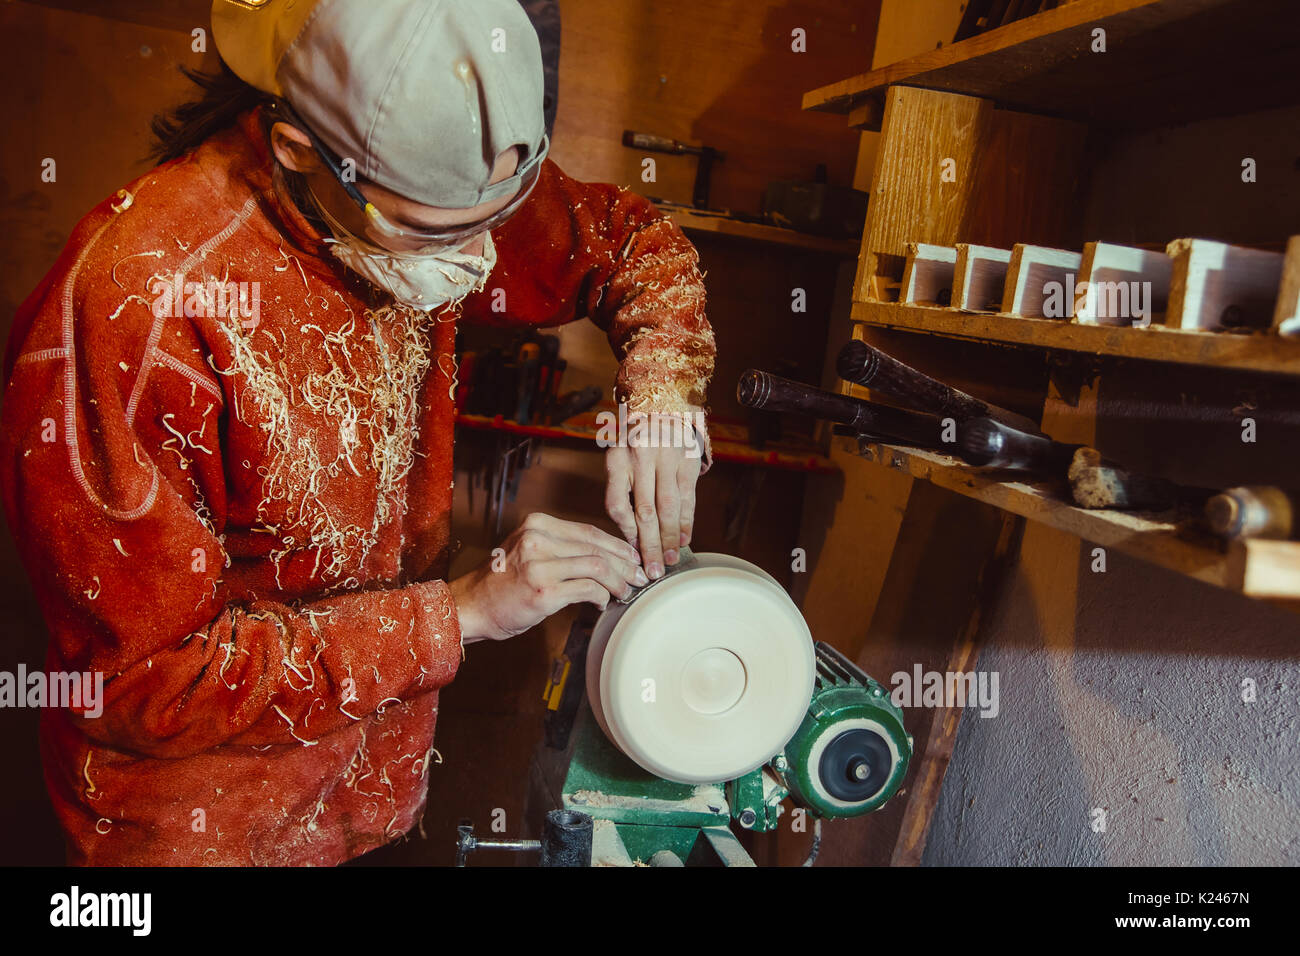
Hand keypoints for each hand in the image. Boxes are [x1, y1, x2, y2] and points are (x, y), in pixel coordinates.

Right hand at [450, 513, 646, 642]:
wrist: (471, 606)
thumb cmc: (503, 583)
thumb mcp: (528, 550)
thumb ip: (561, 547)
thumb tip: (606, 556)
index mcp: (537, 524)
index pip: (590, 531)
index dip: (617, 545)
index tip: (633, 557)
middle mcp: (538, 538)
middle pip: (597, 547)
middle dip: (624, 564)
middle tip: (639, 577)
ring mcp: (539, 564)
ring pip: (597, 566)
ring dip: (617, 581)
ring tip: (625, 591)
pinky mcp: (543, 590)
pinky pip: (587, 589)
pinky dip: (601, 596)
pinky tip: (602, 603)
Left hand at [604, 417, 703, 579]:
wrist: (662, 405)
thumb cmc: (635, 441)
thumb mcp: (618, 457)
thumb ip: (621, 490)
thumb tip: (631, 536)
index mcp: (616, 458)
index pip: (617, 504)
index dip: (626, 532)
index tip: (632, 552)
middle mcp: (640, 457)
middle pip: (644, 512)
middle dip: (650, 546)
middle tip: (654, 571)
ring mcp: (666, 458)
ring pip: (668, 508)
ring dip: (670, 538)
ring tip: (671, 559)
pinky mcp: (687, 460)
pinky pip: (687, 498)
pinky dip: (686, 521)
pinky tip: (684, 538)